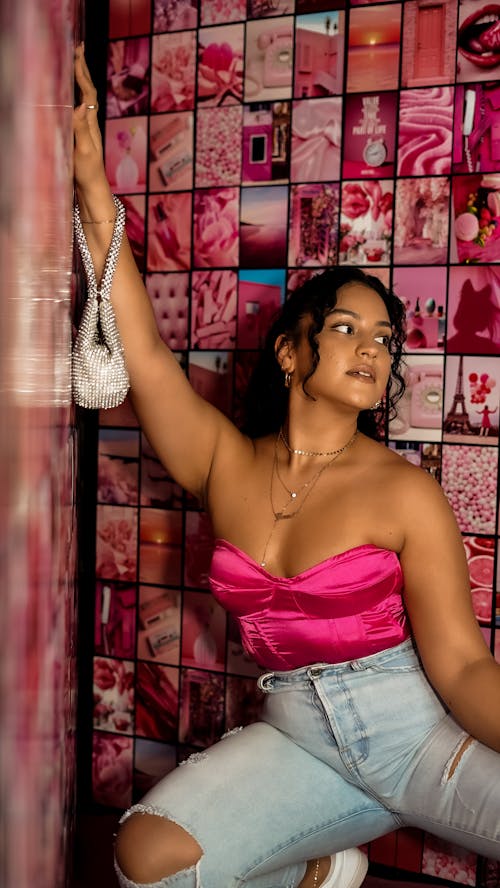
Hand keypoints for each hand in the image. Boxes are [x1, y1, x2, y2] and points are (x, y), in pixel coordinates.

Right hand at [73, 44, 107, 192]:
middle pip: (88, 90)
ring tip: (76, 62)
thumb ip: (82, 129)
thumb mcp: (84, 151)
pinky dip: (74, 95)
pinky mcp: (81, 136)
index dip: (81, 72)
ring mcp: (86, 129)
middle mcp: (90, 123)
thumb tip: (80, 106)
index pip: (86, 92)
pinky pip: (78, 108)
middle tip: (79, 47)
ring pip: (83, 98)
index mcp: (91, 123)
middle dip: (82, 68)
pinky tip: (71, 94)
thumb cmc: (88, 173)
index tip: (76, 53)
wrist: (93, 190)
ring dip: (80, 79)